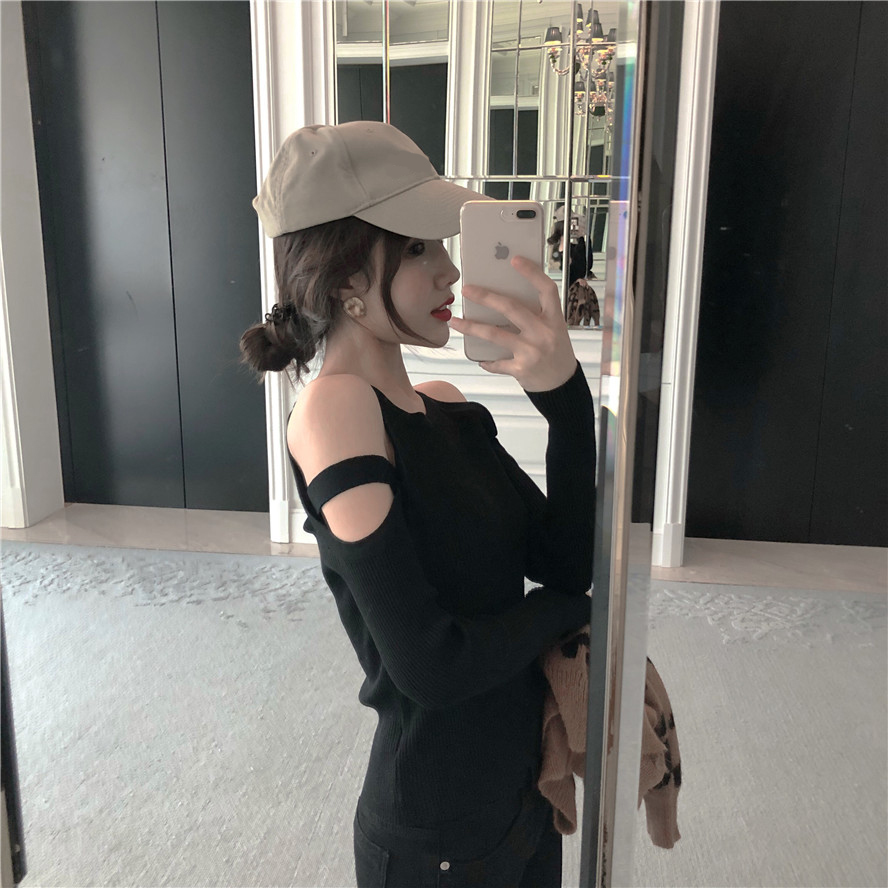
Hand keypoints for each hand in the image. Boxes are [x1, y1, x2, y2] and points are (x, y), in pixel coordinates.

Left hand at [449, 255, 577, 391]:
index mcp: (554, 319)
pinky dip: (486, 360)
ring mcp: (532, 351)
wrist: (562, 385)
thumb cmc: (556, 351)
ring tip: (455, 321)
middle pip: (511, 308)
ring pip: (495, 334)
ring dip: (472, 327)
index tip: (515, 260)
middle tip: (467, 290)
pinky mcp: (521, 369)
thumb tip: (501, 299)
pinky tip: (480, 358)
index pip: (546, 289)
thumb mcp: (554, 329)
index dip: (532, 273)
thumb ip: (535, 315)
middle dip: (486, 297)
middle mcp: (544, 333)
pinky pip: (496, 362)